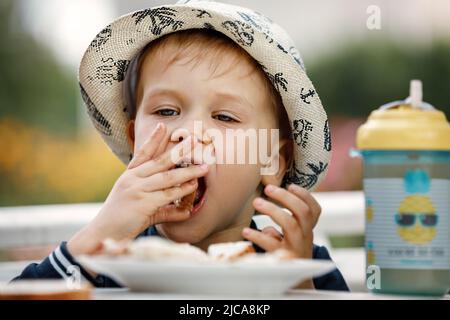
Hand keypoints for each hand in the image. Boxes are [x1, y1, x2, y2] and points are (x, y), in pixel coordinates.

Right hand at [68, 123, 208, 254]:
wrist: (102, 235)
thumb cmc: (119, 221)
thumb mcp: (140, 207)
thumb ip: (163, 207)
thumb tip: (185, 210)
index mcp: (129, 176)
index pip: (143, 153)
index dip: (153, 140)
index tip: (163, 126)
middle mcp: (132, 179)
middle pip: (160, 161)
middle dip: (179, 150)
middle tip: (195, 140)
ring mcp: (136, 190)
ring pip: (167, 178)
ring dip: (188, 172)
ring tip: (204, 167)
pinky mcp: (142, 204)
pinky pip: (167, 195)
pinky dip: (181, 191)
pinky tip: (192, 186)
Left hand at [242, 184, 321, 258]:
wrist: (296, 281)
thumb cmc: (289, 250)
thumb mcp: (293, 236)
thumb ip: (286, 220)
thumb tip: (269, 203)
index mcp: (308, 229)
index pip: (315, 210)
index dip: (305, 195)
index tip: (290, 185)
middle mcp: (306, 237)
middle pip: (303, 212)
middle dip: (286, 197)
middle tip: (268, 189)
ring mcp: (296, 248)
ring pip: (290, 224)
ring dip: (272, 210)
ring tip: (256, 202)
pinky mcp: (284, 259)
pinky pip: (271, 245)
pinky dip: (258, 236)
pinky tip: (246, 231)